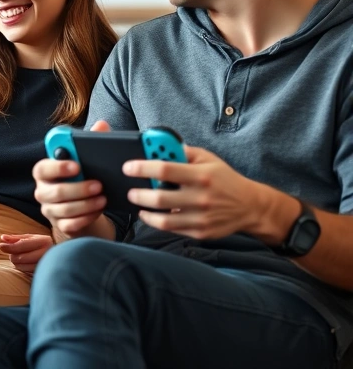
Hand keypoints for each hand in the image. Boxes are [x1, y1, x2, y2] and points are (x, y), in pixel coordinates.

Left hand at [0, 233, 53, 272]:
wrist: (60, 256)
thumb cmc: (41, 245)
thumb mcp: (30, 238)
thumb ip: (15, 238)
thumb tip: (2, 238)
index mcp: (44, 241)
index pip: (22, 245)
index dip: (9, 246)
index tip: (1, 245)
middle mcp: (47, 253)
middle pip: (20, 258)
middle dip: (13, 256)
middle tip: (14, 253)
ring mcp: (46, 265)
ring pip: (21, 267)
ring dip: (17, 263)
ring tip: (21, 258)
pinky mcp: (43, 273)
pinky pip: (26, 273)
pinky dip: (22, 268)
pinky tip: (26, 264)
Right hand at [32, 120, 111, 238]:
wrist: (83, 208)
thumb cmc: (82, 178)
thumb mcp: (87, 160)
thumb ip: (91, 141)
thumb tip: (102, 125)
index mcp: (45, 171)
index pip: (42, 168)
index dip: (58, 167)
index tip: (77, 165)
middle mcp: (43, 191)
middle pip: (55, 192)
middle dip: (79, 189)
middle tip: (99, 185)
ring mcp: (49, 210)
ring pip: (64, 210)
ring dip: (86, 204)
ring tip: (103, 199)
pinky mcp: (59, 226)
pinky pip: (70, 225)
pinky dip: (86, 218)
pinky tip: (98, 211)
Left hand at [124, 145, 274, 239]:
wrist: (250, 206)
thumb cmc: (224, 179)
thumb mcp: (208, 159)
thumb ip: (183, 152)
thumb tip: (158, 146)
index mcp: (201, 175)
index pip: (165, 169)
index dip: (142, 168)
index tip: (128, 167)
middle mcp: (201, 197)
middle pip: (160, 198)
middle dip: (138, 194)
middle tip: (130, 191)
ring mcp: (201, 217)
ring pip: (163, 219)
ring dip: (145, 211)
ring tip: (138, 204)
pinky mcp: (201, 232)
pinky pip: (172, 229)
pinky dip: (157, 222)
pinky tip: (151, 215)